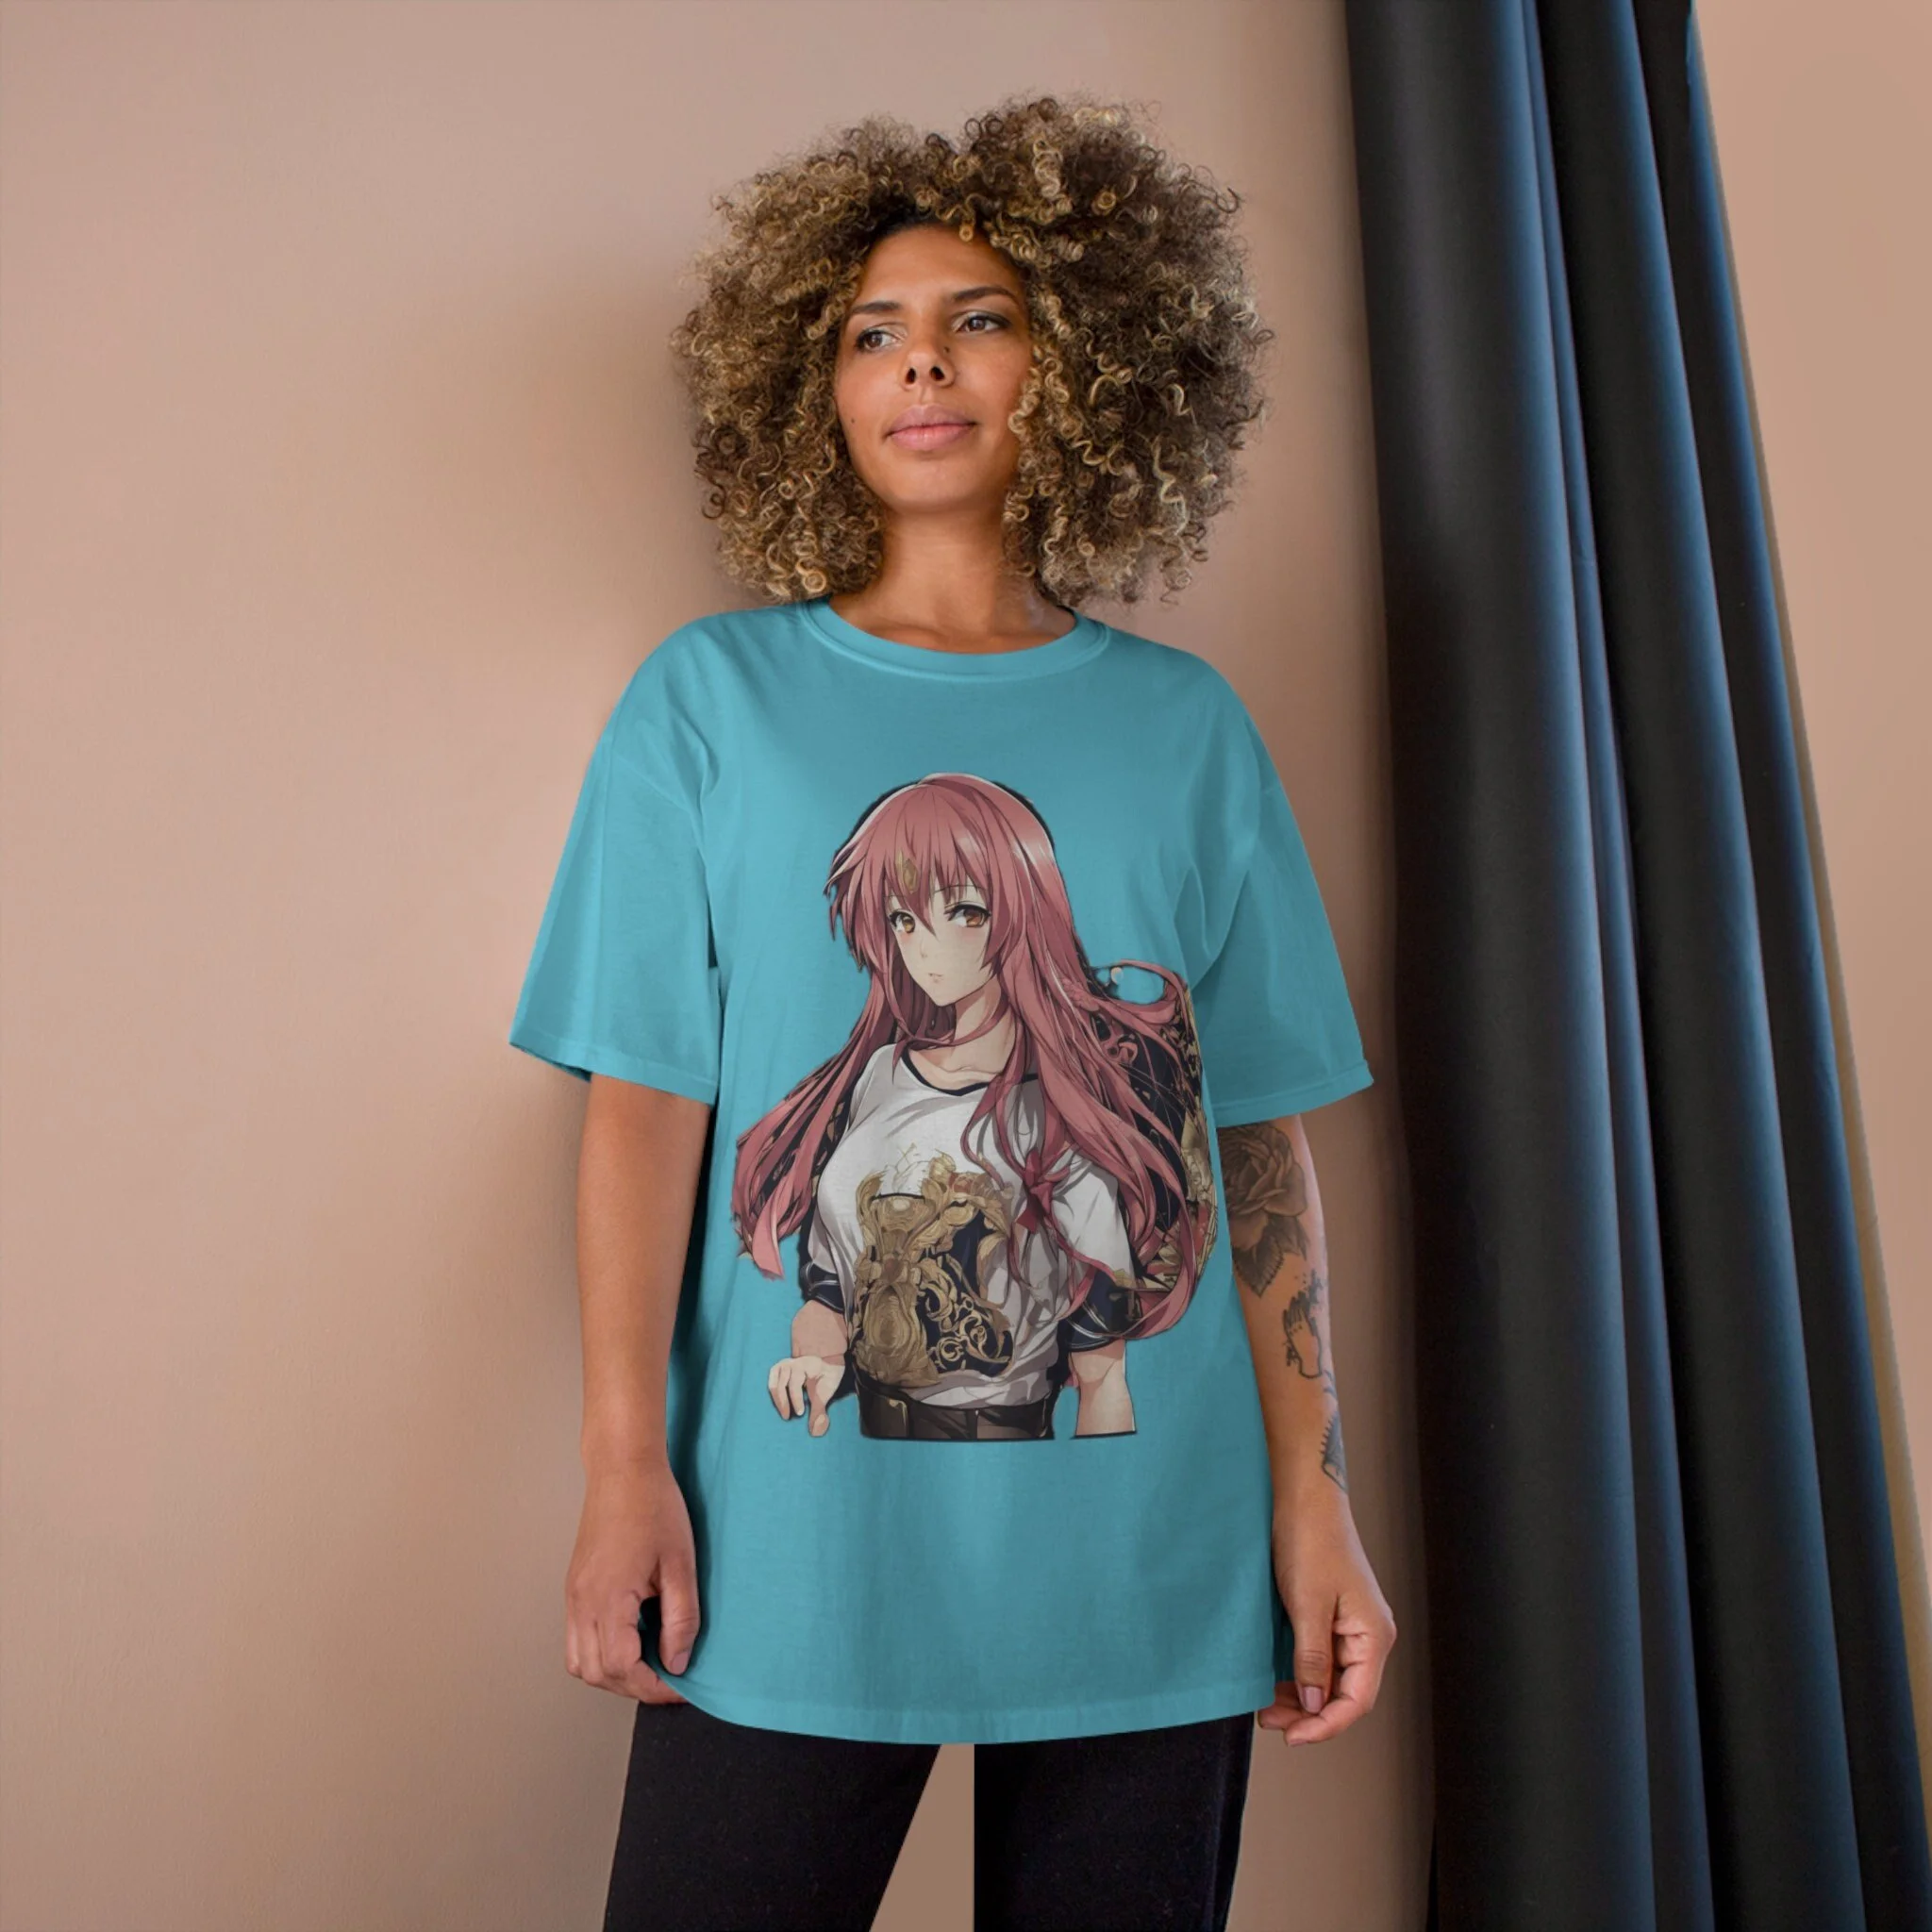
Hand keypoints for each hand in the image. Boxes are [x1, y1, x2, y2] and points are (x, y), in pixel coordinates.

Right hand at [564, 1460, 699, 1703]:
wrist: (622, 1470)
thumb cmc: (653, 1507)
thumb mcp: (681, 1564)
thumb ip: (681, 1619)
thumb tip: (678, 1662)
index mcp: (609, 1597)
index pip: (622, 1667)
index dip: (653, 1686)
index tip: (680, 1687)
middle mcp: (582, 1602)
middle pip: (597, 1674)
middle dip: (633, 1686)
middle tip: (668, 1679)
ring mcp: (573, 1596)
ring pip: (580, 1663)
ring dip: (613, 1674)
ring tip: (649, 1662)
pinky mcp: (574, 1588)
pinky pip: (576, 1640)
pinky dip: (600, 1654)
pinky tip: (630, 1638)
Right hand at [769, 1353, 844, 1435]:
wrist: (828, 1362)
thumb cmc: (827, 1377)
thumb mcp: (826, 1392)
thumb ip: (819, 1411)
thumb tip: (815, 1432)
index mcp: (806, 1365)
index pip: (795, 1383)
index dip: (796, 1399)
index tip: (800, 1414)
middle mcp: (792, 1363)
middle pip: (781, 1384)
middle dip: (783, 1402)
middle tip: (787, 1417)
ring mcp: (784, 1365)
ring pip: (774, 1383)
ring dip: (777, 1400)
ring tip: (784, 1413)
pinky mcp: (779, 1370)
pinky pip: (771, 1381)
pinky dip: (773, 1395)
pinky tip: (779, 1405)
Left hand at [1256, 1482, 1396, 1744]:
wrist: (1303, 1496)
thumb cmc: (1310, 1541)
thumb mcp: (1307, 1604)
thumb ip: (1312, 1658)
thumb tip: (1314, 1705)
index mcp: (1373, 1636)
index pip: (1357, 1701)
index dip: (1325, 1725)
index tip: (1292, 1737)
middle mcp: (1367, 1636)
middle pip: (1344, 1695)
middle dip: (1309, 1715)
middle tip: (1270, 1722)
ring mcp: (1348, 1627)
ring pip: (1329, 1680)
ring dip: (1301, 1698)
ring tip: (1267, 1706)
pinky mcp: (1329, 1616)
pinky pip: (1318, 1659)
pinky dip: (1297, 1675)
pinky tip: (1273, 1682)